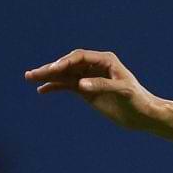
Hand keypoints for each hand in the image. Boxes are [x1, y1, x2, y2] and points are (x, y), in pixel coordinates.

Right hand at [24, 49, 156, 129]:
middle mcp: (95, 66)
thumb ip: (102, 86)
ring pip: (65, 74)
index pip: (80, 57)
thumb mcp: (123, 92)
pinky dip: (55, 86)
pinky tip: (42, 90)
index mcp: (106, 60)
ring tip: (29, 78)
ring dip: (48, 76)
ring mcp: (90, 78)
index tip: (53, 70)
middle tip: (33, 74)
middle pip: (69, 64)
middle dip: (51, 68)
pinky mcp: (87, 90)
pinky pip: (67, 85)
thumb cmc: (138, 100)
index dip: (65, 62)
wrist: (143, 115)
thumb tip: (80, 84)